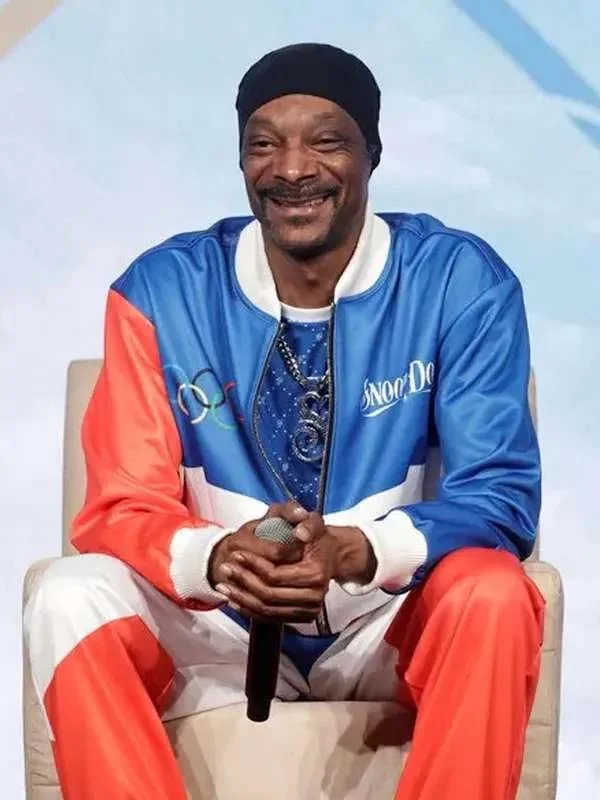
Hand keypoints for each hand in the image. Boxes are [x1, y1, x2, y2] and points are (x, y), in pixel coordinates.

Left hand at [212, 506, 376, 621]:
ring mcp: (307, 610)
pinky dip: (249, 610)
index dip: (253, 565)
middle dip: (243, 582)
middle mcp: (313, 596)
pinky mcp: (300, 617)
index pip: (276, 575)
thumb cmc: (319, 539)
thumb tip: (300, 532)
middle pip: (269, 595)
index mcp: (315, 574)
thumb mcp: (315, 523)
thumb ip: (308, 524)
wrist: (331, 556)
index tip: (236, 554)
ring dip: (241, 599)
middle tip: (224, 568)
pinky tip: (234, 600)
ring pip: (266, 609)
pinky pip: (270, 617)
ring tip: (223, 586)